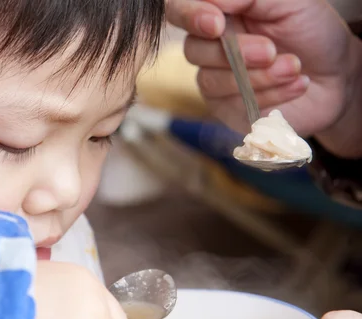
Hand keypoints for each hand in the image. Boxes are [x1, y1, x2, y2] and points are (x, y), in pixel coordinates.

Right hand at [167, 0, 361, 156]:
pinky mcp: (226, 107)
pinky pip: (233, 103)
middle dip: (234, 53)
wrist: (337, 75)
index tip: (216, 23)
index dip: (190, 16)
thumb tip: (212, 1)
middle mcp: (210, 45)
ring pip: (212, 80)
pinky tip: (297, 84)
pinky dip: (268, 94)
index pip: (181, 11)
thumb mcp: (288, 2)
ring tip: (294, 68)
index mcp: (220, 13)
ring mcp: (215, 78)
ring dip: (257, 76)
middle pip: (193, 49)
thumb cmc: (312, 33)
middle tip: (270, 51)